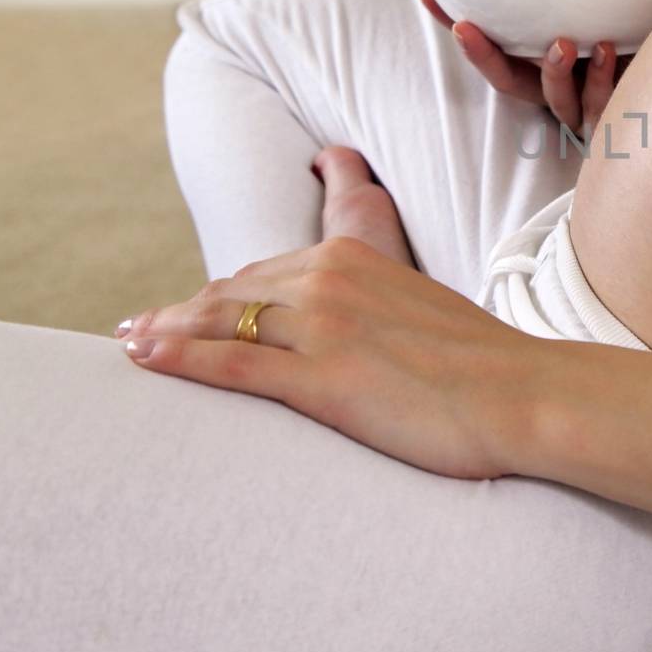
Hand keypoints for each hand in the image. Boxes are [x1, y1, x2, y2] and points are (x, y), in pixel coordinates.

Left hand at [116, 236, 538, 479]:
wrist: (523, 393)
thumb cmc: (484, 365)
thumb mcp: (421, 311)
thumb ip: (375, 308)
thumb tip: (353, 334)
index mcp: (356, 259)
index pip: (265, 274)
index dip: (218, 295)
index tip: (186, 310)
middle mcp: (330, 280)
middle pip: (232, 292)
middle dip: (180, 311)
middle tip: (138, 329)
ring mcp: (323, 328)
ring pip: (220, 321)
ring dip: (165, 332)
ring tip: (128, 346)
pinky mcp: (321, 378)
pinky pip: (233, 363)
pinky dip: (182, 358)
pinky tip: (145, 358)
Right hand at [418, 0, 626, 134]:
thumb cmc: (642, 29)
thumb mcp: (604, 0)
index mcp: (545, 63)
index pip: (491, 46)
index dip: (457, 25)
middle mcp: (559, 88)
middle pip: (508, 81)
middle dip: (483, 56)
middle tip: (468, 29)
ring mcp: (588, 106)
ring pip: (557, 100)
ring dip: (554, 72)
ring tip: (564, 43)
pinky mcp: (619, 116)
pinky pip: (603, 105)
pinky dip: (602, 79)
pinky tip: (608, 52)